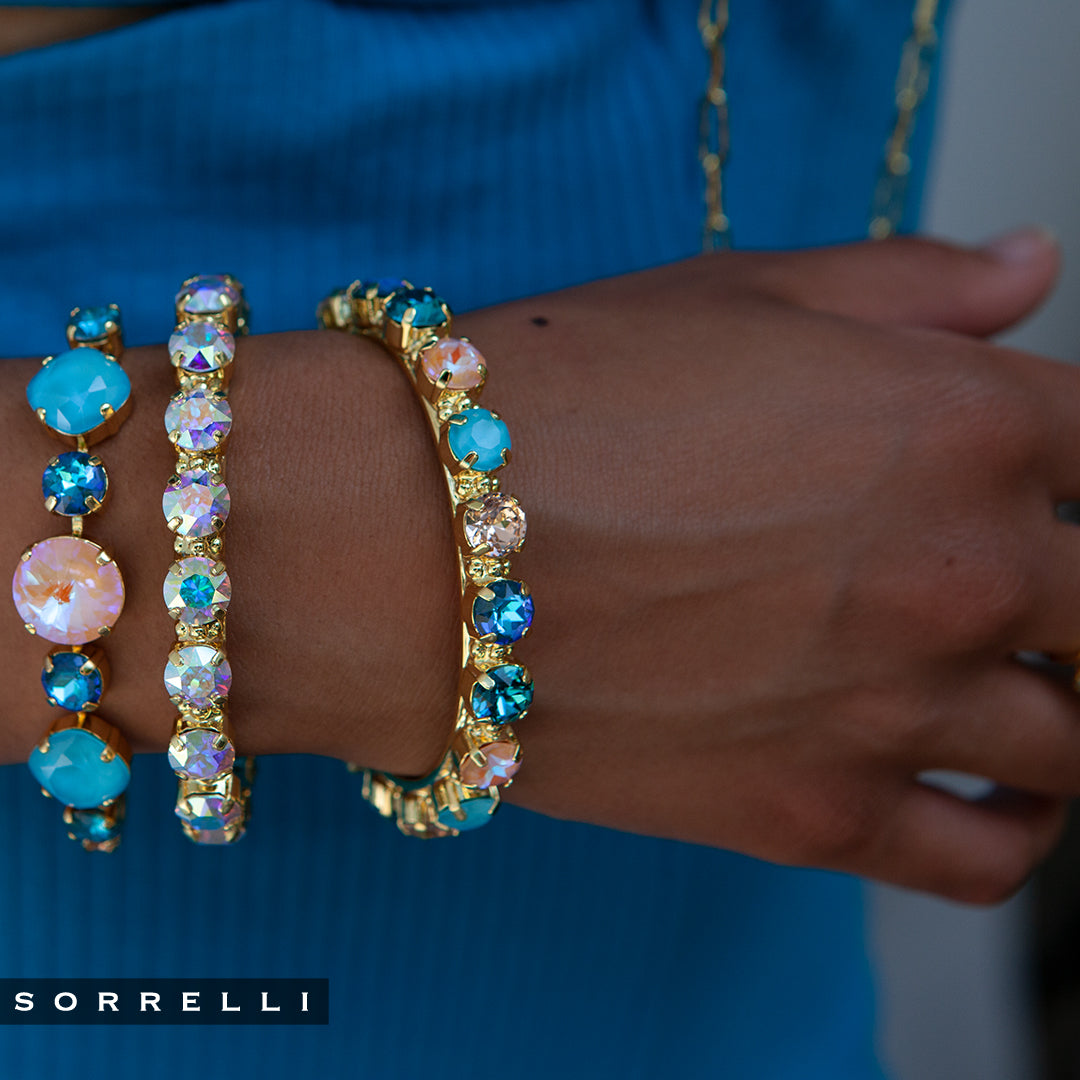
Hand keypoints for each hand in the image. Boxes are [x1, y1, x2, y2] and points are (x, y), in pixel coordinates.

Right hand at [2, 231, 1069, 905]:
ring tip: (1011, 683)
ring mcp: (894, 706)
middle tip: (1032, 588)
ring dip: (1064, 705)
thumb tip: (1028, 270)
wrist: (401, 542)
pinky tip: (995, 788)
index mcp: (961, 418)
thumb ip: (908, 284)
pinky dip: (1021, 828)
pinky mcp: (813, 815)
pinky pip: (990, 856)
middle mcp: (961, 569)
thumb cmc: (551, 397)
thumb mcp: (735, 293)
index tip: (1046, 480)